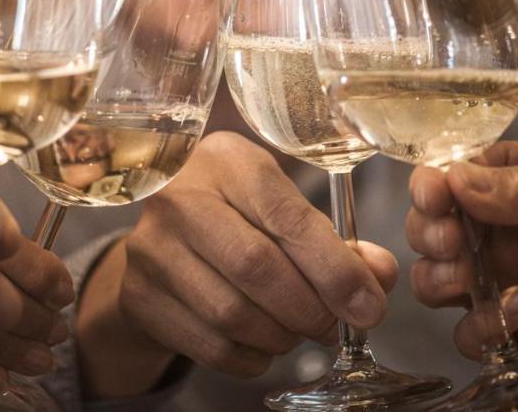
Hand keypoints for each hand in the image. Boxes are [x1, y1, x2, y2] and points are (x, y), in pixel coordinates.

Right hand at [77, 130, 396, 396]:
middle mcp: (180, 197)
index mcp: (226, 161)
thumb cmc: (236, 215)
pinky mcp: (139, 295)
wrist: (160, 234)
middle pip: (257, 267)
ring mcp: (151, 247)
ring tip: (297, 331)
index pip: (286, 216)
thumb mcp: (282, 206)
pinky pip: (209, 346)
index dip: (334, 268)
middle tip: (331, 325)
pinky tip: (264, 345)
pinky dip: (251, 358)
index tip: (368, 305)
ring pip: (232, 313)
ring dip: (282, 336)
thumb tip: (378, 278)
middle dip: (310, 308)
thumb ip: (334, 241)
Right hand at [405, 141, 517, 364]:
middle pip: (432, 230)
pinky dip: (482, 325)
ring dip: (440, 280)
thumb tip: (456, 178)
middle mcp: (500, 228)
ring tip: (468, 278)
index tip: (435, 195)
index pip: (448, 178)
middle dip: (429, 234)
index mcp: (511, 180)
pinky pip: (475, 332)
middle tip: (451, 241)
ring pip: (439, 282)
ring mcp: (508, 277)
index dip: (431, 187)